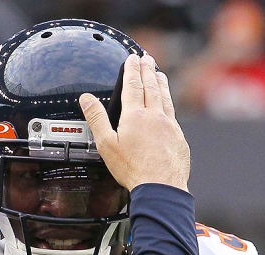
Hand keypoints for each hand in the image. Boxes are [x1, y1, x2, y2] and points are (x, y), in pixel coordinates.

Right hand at [80, 54, 190, 190]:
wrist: (161, 185)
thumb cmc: (133, 169)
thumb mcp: (106, 144)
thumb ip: (96, 119)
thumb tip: (86, 99)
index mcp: (135, 116)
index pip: (133, 85)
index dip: (132, 70)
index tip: (132, 58)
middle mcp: (155, 116)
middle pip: (151, 86)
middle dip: (148, 70)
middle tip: (147, 58)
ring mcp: (169, 125)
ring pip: (165, 97)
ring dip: (161, 83)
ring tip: (159, 73)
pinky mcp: (178, 137)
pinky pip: (173, 113)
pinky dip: (169, 102)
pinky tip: (168, 104)